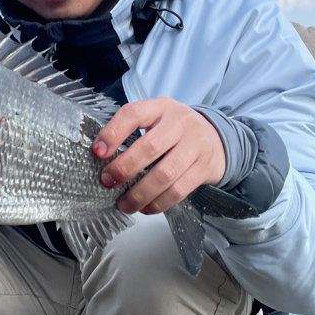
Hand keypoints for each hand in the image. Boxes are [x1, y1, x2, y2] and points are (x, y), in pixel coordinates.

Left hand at [92, 98, 226, 214]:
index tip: (98, 152)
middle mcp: (180, 123)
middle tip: (108, 182)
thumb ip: (131, 130)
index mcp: (161, 107)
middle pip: (150, 147)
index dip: (113, 133)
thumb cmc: (176, 130)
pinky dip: (158, 203)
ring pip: (164, 174)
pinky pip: (178, 191)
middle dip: (124, 169)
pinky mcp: (204, 168)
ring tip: (124, 204)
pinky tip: (145, 207)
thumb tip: (101, 155)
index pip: (134, 114)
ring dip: (140, 194)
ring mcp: (196, 145)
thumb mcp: (155, 118)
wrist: (217, 138)